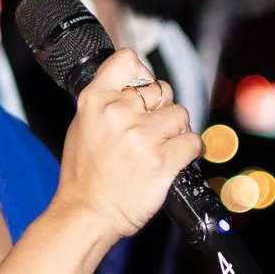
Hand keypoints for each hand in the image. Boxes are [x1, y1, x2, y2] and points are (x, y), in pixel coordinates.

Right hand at [55, 48, 200, 239]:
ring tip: (160, 149)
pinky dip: (188, 152)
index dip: (141, 73)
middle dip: (161, 110)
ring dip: (176, 131)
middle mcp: (118, 113)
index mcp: (95, 100)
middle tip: (150, 132)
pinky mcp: (162, 161)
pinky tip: (173, 161)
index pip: (127, 60)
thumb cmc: (85, 175)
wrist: (87, 214)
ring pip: (180, 115)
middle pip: (162, 90)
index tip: (143, 90)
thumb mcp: (82, 125)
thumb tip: (137, 85)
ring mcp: (141, 137)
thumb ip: (107, 100)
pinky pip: (192, 142)